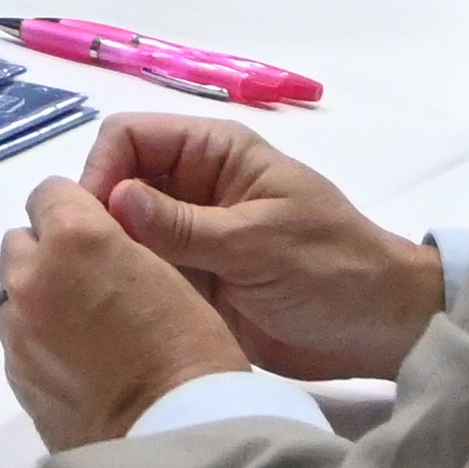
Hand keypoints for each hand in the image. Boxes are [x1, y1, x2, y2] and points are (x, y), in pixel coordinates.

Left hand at [0, 178, 258, 452]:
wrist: (175, 440)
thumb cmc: (191, 350)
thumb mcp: (168, 274)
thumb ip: (116, 250)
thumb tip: (96, 252)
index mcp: (74, 238)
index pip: (49, 193)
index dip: (76, 211)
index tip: (99, 234)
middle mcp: (32, 277)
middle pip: (22, 243)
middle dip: (51, 254)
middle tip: (94, 286)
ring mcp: (17, 332)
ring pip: (13, 296)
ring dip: (38, 300)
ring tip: (83, 331)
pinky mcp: (14, 378)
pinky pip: (17, 342)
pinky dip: (39, 344)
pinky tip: (78, 367)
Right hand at [81, 110, 447, 382]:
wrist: (378, 330)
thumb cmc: (332, 269)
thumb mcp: (258, 243)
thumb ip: (184, 225)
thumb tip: (112, 200)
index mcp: (213, 154)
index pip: (130, 137)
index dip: (103, 172)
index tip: (95, 224)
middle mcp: (192, 187)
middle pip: (117, 184)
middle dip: (98, 219)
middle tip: (89, 269)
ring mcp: (189, 236)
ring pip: (123, 233)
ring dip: (111, 258)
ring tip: (97, 297)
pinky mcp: (190, 281)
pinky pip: (143, 274)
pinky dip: (128, 289)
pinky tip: (116, 315)